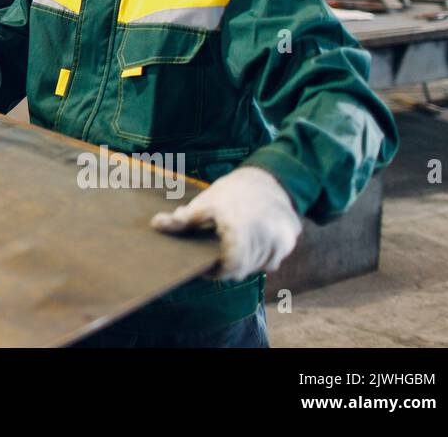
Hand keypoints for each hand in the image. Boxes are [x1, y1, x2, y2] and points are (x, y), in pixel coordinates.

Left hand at [151, 166, 301, 280]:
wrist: (268, 177)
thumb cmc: (232, 191)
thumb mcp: (206, 202)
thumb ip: (183, 219)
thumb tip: (156, 225)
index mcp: (242, 228)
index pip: (231, 267)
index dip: (217, 271)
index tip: (207, 267)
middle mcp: (265, 236)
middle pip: (244, 269)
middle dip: (229, 266)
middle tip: (217, 254)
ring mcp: (282, 239)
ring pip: (260, 266)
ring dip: (246, 261)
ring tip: (234, 243)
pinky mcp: (290, 239)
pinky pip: (273, 259)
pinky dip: (261, 255)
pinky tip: (251, 240)